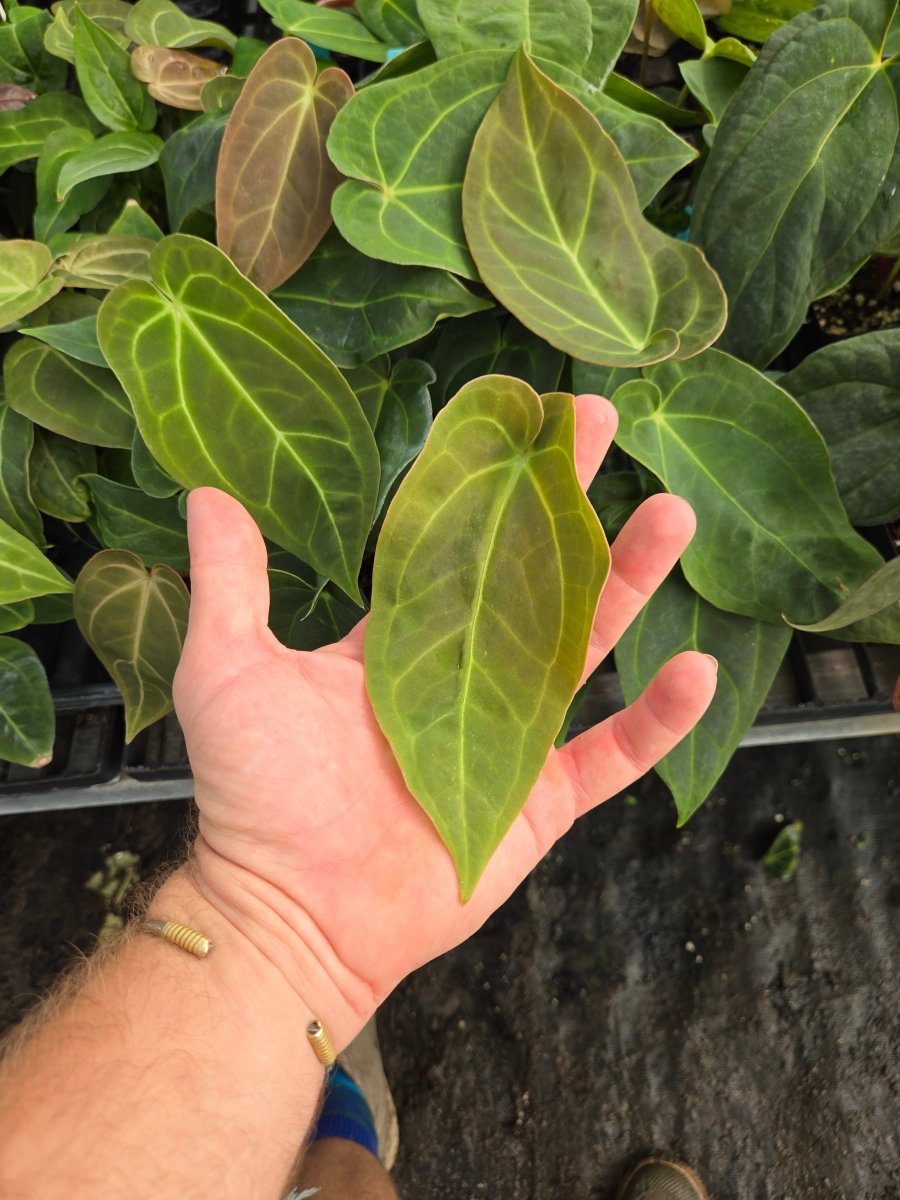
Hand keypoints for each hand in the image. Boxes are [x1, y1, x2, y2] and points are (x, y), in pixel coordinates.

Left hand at [173, 395, 716, 1047]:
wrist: (293, 911)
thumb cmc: (255, 792)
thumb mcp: (229, 670)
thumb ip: (230, 583)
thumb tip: (207, 493)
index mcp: (399, 640)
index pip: (458, 542)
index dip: (492, 481)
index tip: (527, 418)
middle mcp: (462, 674)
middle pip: (534, 578)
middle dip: (574, 507)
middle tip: (611, 431)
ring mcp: (508, 736)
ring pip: (584, 649)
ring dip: (630, 585)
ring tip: (673, 518)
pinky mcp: (540, 800)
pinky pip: (610, 755)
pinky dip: (654, 720)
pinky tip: (696, 669)